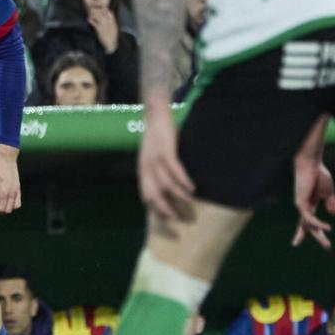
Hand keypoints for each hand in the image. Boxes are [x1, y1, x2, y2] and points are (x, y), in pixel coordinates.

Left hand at [0, 145, 21, 213]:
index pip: (1, 209)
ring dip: (7, 207)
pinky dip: (13, 203)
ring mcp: (17, 190)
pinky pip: (18, 201)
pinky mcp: (18, 188)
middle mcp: (12, 192)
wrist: (7, 157)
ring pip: (14, 207)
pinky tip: (5, 198)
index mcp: (4, 191)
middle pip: (7, 210)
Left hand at [87, 7, 118, 53]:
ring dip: (94, 14)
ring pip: (99, 18)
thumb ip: (112, 19)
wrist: (111, 44)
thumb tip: (110, 11)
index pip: (108, 12)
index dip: (103, 8)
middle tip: (93, 7)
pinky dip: (92, 21)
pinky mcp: (100, 31)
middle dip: (98, 10)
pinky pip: (95, 25)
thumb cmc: (112, 36)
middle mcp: (108, 23)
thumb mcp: (114, 27)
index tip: (100, 6)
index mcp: (112, 22)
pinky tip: (88, 19)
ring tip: (90, 12)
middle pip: (102, 14)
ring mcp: (104, 26)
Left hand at [138, 104, 194, 221]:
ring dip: (179, 196)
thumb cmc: (156, 138)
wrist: (155, 114)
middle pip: (154, 195)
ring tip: (191, 203)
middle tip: (180, 219)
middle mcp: (146, 168)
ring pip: (166, 185)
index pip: (146, 197)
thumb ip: (156, 172)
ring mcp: (155, 159)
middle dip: (167, 210)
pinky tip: (192, 187)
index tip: (169, 220)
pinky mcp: (165, 151)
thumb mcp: (151, 158)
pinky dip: (183, 180)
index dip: (156, 210)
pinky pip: (175, 170)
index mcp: (142, 172)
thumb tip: (167, 189)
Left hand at [292, 156, 334, 249]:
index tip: (300, 243)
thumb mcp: (329, 192)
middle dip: (317, 236)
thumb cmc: (319, 174)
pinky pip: (310, 218)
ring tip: (327, 244)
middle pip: (308, 226)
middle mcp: (303, 206)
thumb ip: (332, 203)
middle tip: (327, 247)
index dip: (307, 231)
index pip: (308, 221)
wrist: (312, 163)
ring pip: (309, 224)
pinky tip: (328, 229)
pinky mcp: (301, 203)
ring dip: (319, 235)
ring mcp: (301, 205)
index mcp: (309, 204)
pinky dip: (318, 224)